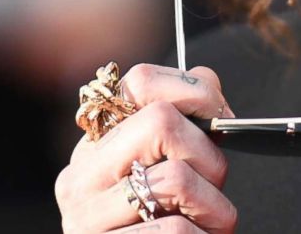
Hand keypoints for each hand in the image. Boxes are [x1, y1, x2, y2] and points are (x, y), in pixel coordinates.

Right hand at [56, 64, 238, 232]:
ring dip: (215, 209)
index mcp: (96, 149)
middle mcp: (79, 179)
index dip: (195, 92)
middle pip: (160, 121)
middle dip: (209, 155)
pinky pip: (175, 231)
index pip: (139, 81)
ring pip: (174, 179)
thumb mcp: (174, 176)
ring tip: (208, 228)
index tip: (221, 120)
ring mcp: (84, 221)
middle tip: (214, 188)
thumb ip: (187, 128)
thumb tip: (207, 86)